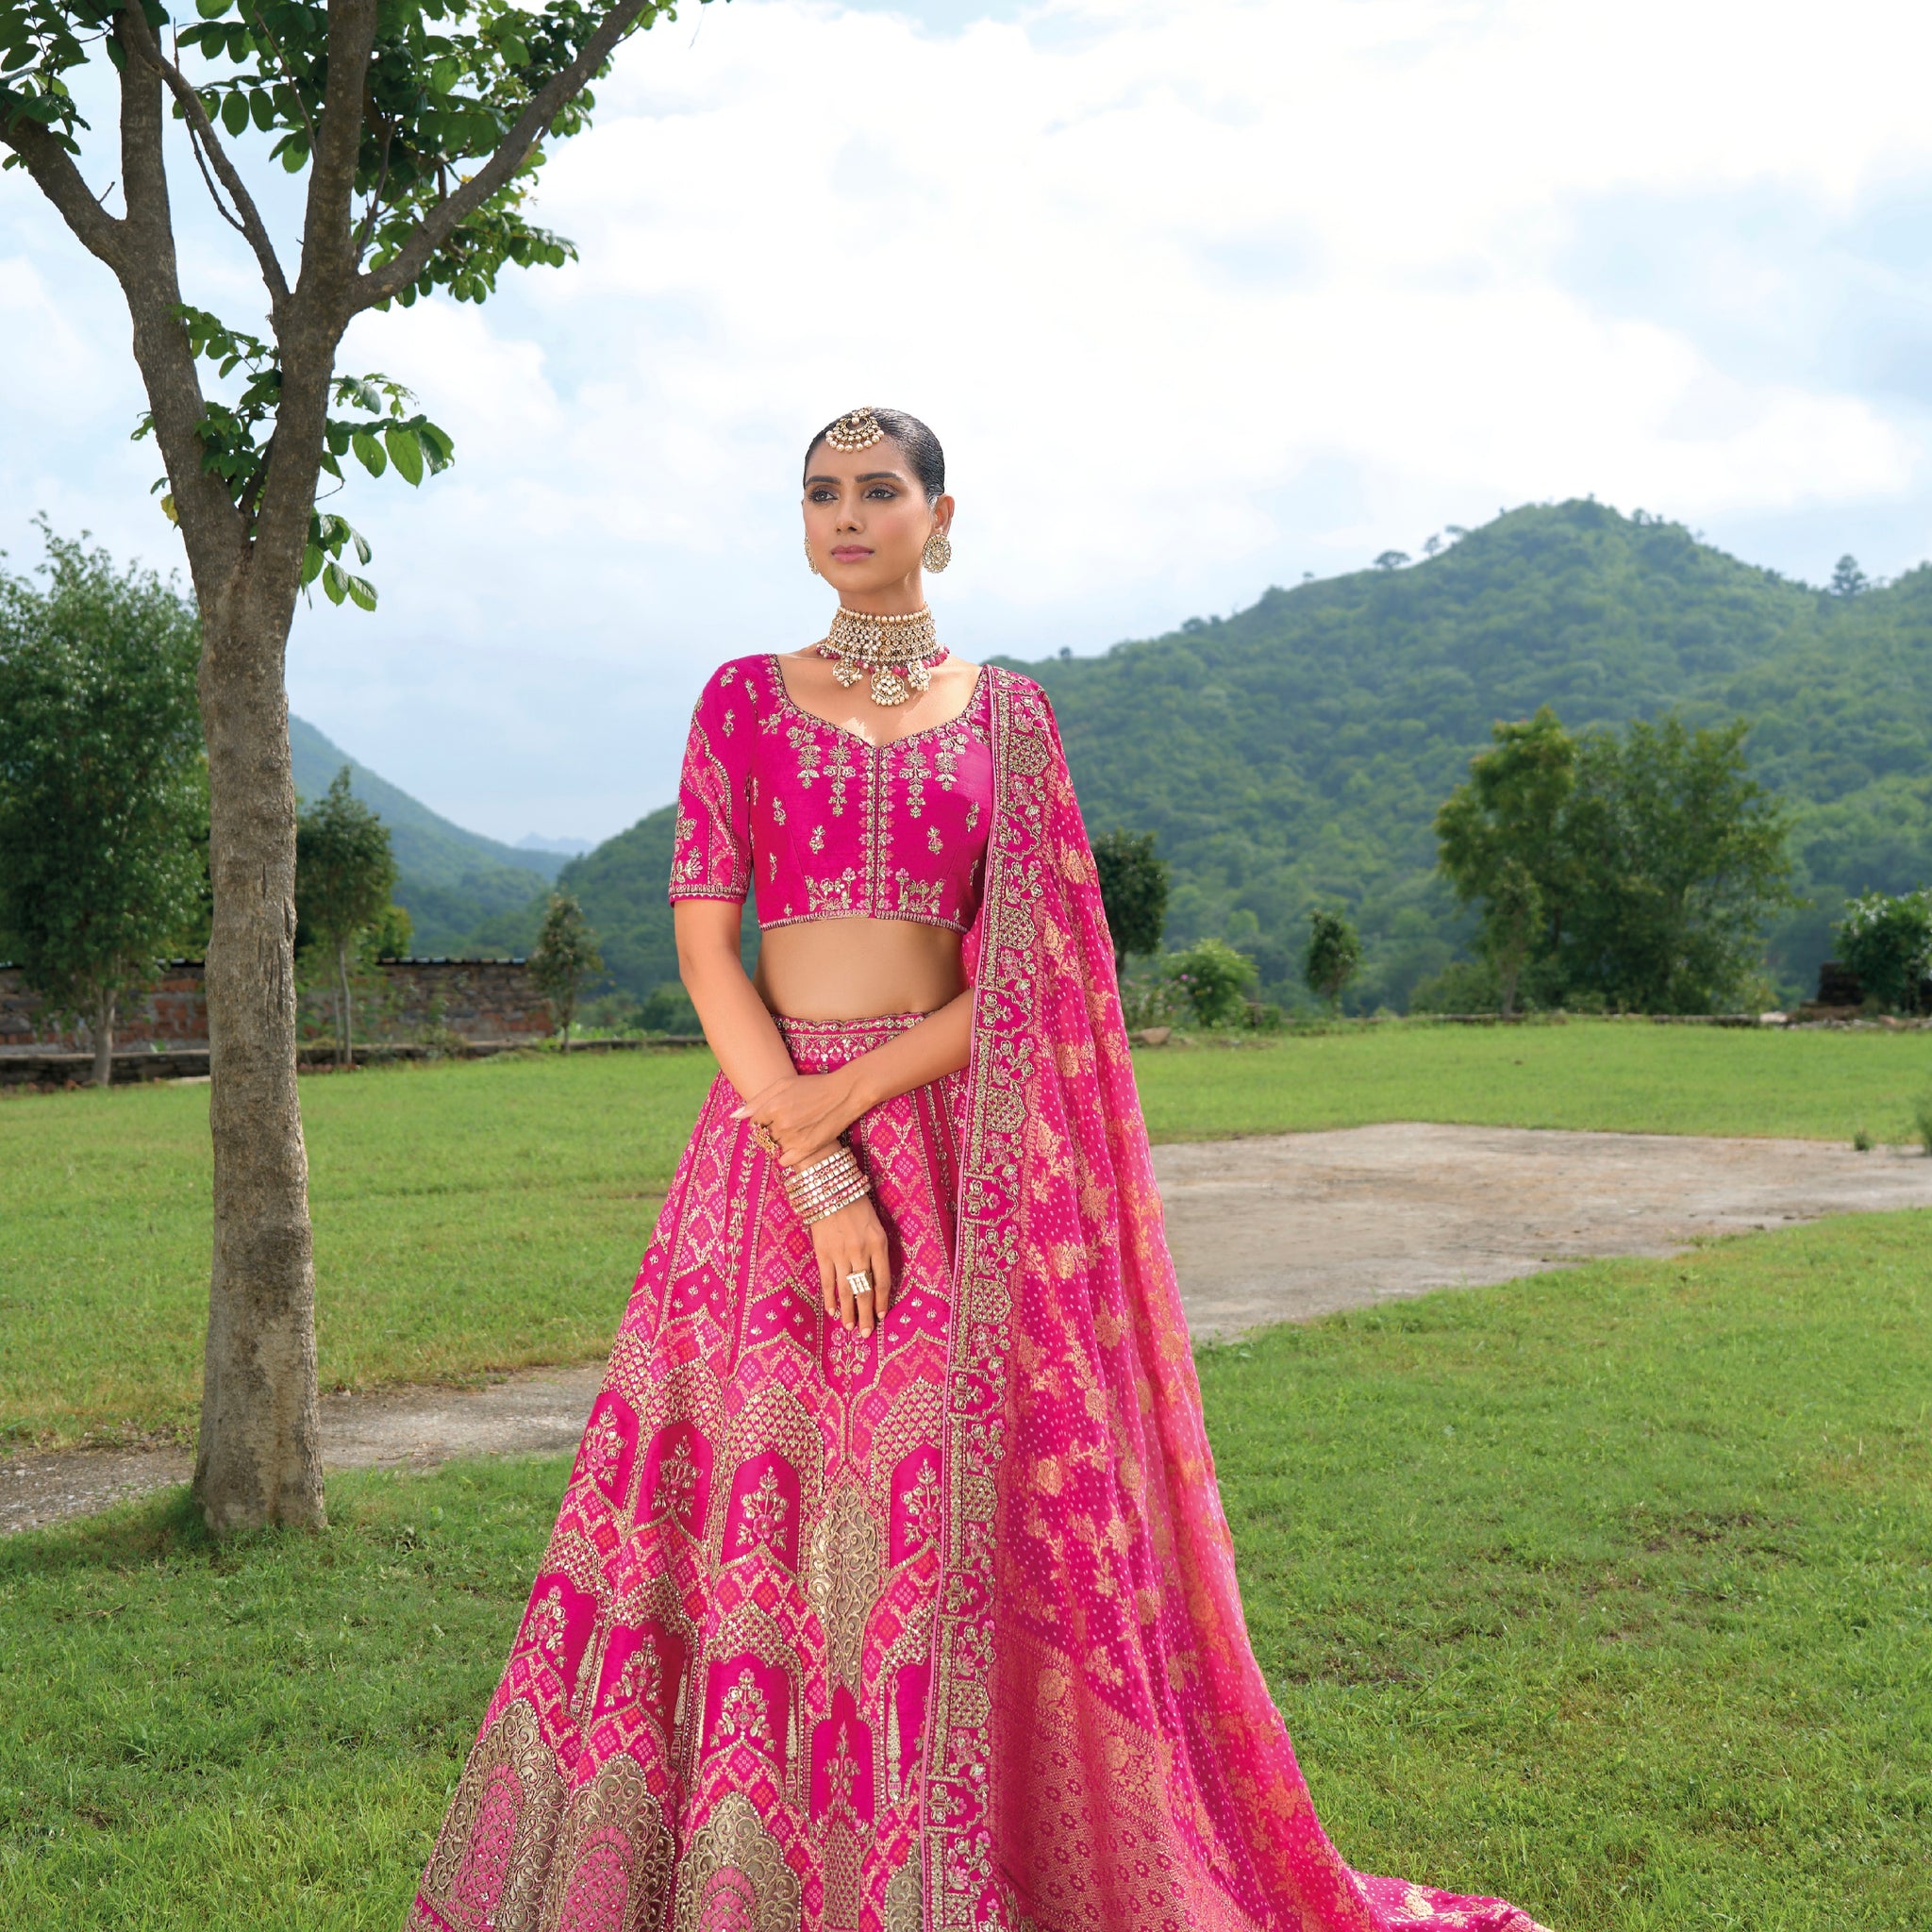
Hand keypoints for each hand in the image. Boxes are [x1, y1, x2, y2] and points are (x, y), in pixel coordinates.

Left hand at [731, 1069, 863, 1165]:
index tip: (776, 1115)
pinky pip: (785, 1161)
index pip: (755, 1123)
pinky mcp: (807, 1149)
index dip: (764, 1120)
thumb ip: (757, 1101)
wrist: (844, 1093)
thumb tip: (735, 1117)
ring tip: (799, 1129)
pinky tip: (799, 1143)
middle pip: (765, 1136)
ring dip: (782, 1142)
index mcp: (772, 1106)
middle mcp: (781, 1124)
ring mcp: (794, 1138)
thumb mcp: (783, 1085)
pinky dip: (788, 1156)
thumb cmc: (813, 1086)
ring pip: (776, 1147)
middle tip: (791, 1121)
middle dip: (773, 1131)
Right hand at [808, 1192, 892, 1336]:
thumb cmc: (856, 1205)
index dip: (881, 1301)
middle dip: (865, 1314)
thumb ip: (876, 1251)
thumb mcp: (875, 1226)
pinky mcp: (823, 1253)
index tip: (880, 1316)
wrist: (830, 1188)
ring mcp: (841, 1253)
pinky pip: (827, 1281)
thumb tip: (874, 1279)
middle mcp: (861, 1251)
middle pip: (865, 1289)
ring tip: (849, 1328)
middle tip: (866, 1334)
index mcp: (879, 1244)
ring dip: (848, 1311)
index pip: (883, 1280)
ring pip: (846, 1289)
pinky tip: (832, 1310)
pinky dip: (830, 1297)